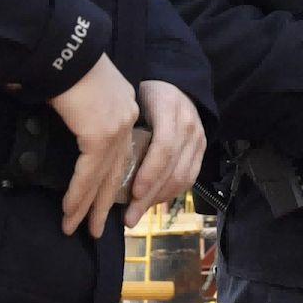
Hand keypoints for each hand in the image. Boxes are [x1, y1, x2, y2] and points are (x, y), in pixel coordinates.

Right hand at [48, 56, 139, 238]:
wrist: (62, 46)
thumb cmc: (62, 63)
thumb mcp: (77, 92)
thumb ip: (78, 112)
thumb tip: (66, 123)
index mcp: (122, 105)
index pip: (118, 151)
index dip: (109, 179)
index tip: (101, 200)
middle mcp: (125, 118)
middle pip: (115, 170)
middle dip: (103, 203)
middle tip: (95, 228)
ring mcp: (116, 126)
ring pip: (102, 178)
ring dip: (87, 207)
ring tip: (77, 228)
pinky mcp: (100, 134)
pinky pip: (89, 174)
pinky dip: (78, 195)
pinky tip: (70, 212)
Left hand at [126, 80, 205, 227]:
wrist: (175, 83)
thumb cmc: (144, 94)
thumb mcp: (132, 100)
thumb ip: (124, 124)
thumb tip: (100, 157)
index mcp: (168, 107)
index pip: (164, 146)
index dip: (150, 172)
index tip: (134, 193)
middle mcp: (188, 123)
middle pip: (172, 168)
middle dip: (149, 197)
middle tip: (128, 218)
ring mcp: (198, 137)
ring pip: (182, 177)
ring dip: (158, 200)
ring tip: (136, 214)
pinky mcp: (202, 149)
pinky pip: (189, 178)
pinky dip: (171, 193)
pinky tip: (153, 202)